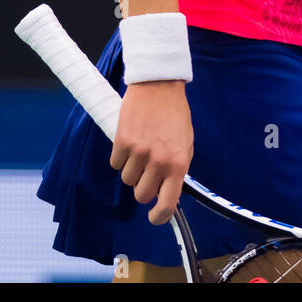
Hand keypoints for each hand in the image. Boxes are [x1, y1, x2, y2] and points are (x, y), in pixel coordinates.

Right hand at [110, 79, 193, 226]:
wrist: (159, 85)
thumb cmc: (175, 115)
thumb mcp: (186, 143)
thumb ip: (177, 169)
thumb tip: (166, 193)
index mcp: (178, 163)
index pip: (167, 203)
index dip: (159, 216)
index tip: (154, 216)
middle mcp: (158, 161)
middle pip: (141, 195)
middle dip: (143, 187)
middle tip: (147, 171)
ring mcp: (139, 152)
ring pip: (127, 180)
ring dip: (132, 169)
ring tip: (141, 149)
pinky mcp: (121, 142)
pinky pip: (115, 164)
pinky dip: (121, 157)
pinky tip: (130, 141)